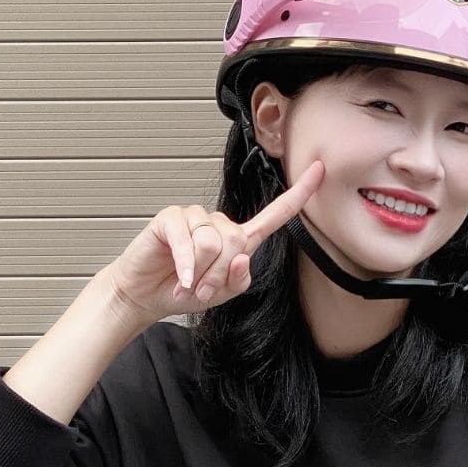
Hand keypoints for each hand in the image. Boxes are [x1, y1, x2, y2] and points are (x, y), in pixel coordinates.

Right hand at [104, 159, 324, 324]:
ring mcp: (195, 217)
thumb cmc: (186, 290)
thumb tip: (243, 258)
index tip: (320, 170)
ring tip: (187, 282)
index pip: (276, 213)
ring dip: (201, 272)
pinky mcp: (170, 219)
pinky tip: (180, 278)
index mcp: (240, 238)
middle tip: (201, 289)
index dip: (299, 193)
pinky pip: (188, 240)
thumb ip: (239, 279)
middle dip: (220, 273)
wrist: (147, 296)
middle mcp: (219, 223)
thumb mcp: (221, 293)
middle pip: (237, 241)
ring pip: (213, 242)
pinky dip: (186, 264)